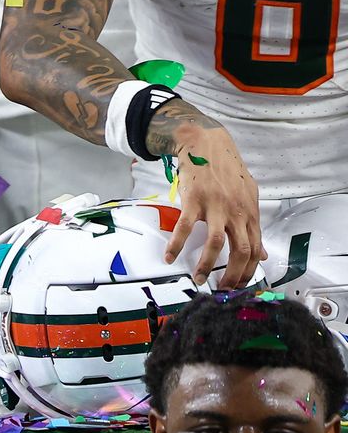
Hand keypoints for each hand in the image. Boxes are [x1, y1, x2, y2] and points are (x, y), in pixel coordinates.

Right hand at [152, 106, 261, 287]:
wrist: (206, 144)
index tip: (239, 284)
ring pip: (216, 243)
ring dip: (207, 265)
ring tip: (200, 277)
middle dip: (232, 275)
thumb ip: (253, 225)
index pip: (255, 249)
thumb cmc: (226, 169)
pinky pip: (184, 227)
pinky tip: (170, 256)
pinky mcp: (194, 200)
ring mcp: (215, 206)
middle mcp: (236, 212)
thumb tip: (262, 252)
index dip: (248, 271)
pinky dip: (176, 244)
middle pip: (240, 251)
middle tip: (222, 288)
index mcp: (250, 213)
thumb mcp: (248, 196)